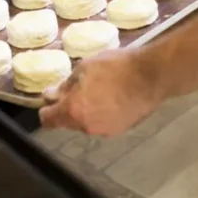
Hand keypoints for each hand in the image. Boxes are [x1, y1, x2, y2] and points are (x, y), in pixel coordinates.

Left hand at [38, 49, 160, 135]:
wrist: (151, 76)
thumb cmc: (116, 66)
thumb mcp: (85, 67)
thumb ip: (66, 85)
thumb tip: (51, 94)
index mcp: (73, 110)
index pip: (47, 120)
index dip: (46, 109)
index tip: (51, 99)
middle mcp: (85, 126)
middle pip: (67, 121)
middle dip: (69, 108)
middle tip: (80, 89)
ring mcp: (104, 131)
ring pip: (86, 123)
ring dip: (86, 111)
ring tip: (100, 91)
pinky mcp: (120, 130)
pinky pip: (102, 123)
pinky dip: (102, 114)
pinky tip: (113, 98)